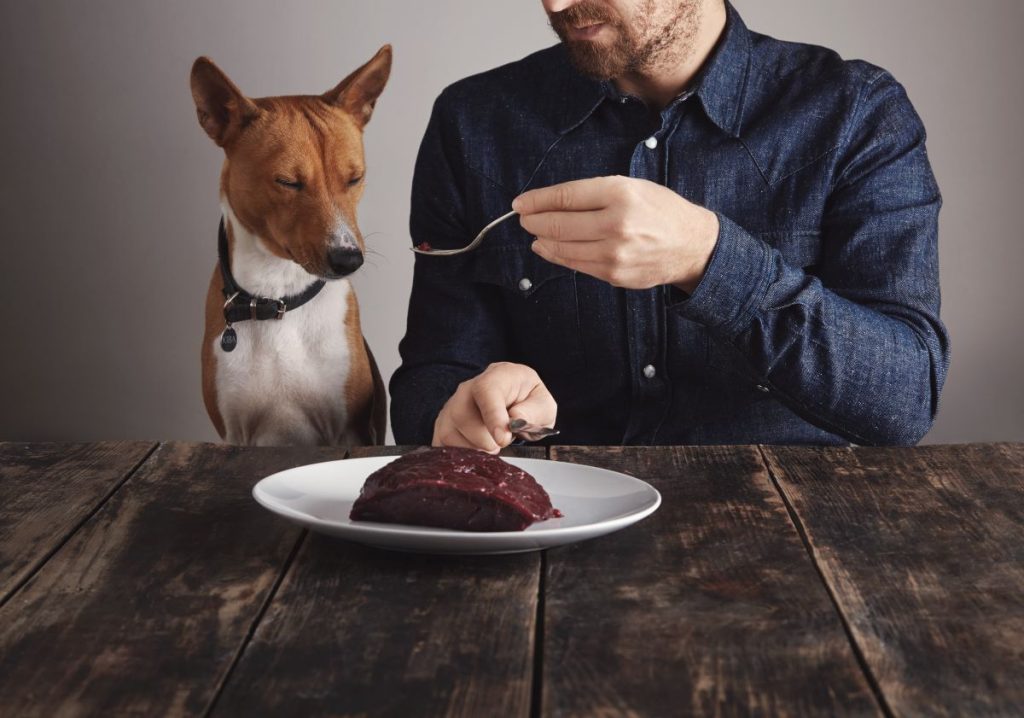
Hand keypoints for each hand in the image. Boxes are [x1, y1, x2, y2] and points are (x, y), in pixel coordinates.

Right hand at [432, 362, 556, 453]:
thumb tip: (516, 418)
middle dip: (485, 440)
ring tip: (490, 444)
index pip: (486, 391)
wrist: (513, 402)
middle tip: (501, 443)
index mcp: (498, 376)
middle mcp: (468, 388)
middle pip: (462, 416)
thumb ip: (534, 411)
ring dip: (473, 449)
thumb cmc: (527, 402)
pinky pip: (441, 445)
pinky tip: (476, 450)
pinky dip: (460, 455)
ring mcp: (451, 406)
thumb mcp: (543, 405)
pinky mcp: (442, 425)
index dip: (492, 416)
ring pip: (449, 433)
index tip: (503, 438)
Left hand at [512, 175, 719, 292]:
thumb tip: (551, 202)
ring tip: (535, 233)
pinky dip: (557, 256)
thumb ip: (593, 193)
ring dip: (542, 239)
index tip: (521, 203)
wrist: (692, 245)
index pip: (566, 196)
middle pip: (558, 224)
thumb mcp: (632, 186)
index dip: (537, 200)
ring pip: (562, 248)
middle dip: (534, 221)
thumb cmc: (660, 211)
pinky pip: (576, 265)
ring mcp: (614, 253)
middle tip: (524, 218)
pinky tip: (549, 248)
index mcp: (620, 194)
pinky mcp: (614, 274)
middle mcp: (616, 224)